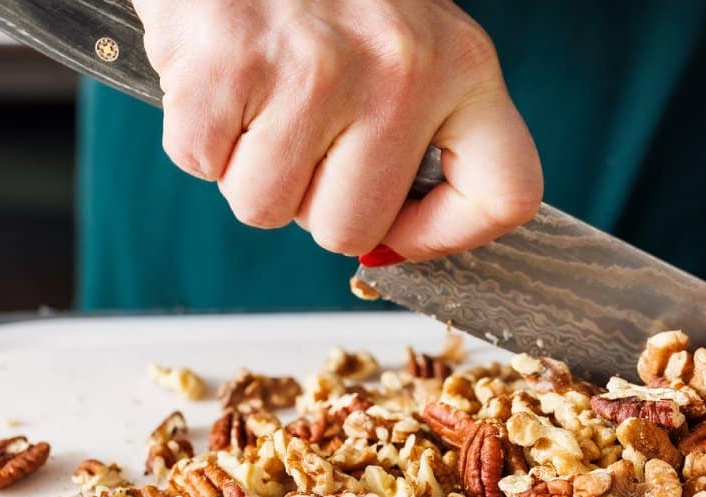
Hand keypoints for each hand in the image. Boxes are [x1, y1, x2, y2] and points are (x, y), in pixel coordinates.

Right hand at [133, 0, 541, 260]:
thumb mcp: (411, 42)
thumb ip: (423, 132)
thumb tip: (387, 245)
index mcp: (464, 66)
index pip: (506, 194)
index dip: (444, 235)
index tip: (400, 231)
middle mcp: (402, 69)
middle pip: (350, 229)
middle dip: (310, 202)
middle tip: (302, 136)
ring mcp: (317, 68)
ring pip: (265, 207)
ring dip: (247, 169)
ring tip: (261, 98)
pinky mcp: (232, 61)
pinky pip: (201, 163)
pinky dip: (199, 136)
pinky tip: (223, 80)